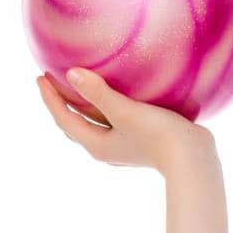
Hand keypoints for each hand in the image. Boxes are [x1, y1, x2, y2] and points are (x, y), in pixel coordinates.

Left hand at [37, 68, 215, 175]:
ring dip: (81, 106)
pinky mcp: (137, 142)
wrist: (192, 158)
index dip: (50, 98)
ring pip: (92, 125)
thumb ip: (98, 93)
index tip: (40, 76)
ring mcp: (121, 147)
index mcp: (96, 144)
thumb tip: (72, 74)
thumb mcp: (124, 111)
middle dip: (61, 103)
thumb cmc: (158, 135)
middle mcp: (105, 149)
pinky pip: (110, 123)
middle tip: (51, 81)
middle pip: (74, 125)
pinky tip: (112, 96)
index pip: (63, 119)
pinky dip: (102, 109)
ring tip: (77, 86)